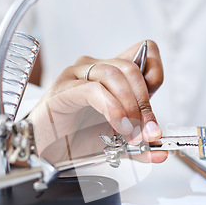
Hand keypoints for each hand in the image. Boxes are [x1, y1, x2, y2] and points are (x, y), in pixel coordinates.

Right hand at [28, 40, 167, 163]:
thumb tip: (161, 151)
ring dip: (129, 106)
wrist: (44, 152)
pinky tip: (116, 126)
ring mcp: (77, 76)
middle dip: (144, 102)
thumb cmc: (75, 139)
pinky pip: (94, 90)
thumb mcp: (117, 143)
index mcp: (112, 75)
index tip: (153, 107)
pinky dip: (111, 109)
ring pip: (114, 74)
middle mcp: (95, 69)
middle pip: (131, 67)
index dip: (155, 75)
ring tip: (131, 132)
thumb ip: (140, 146)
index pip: (143, 52)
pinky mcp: (63, 89)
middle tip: (147, 131)